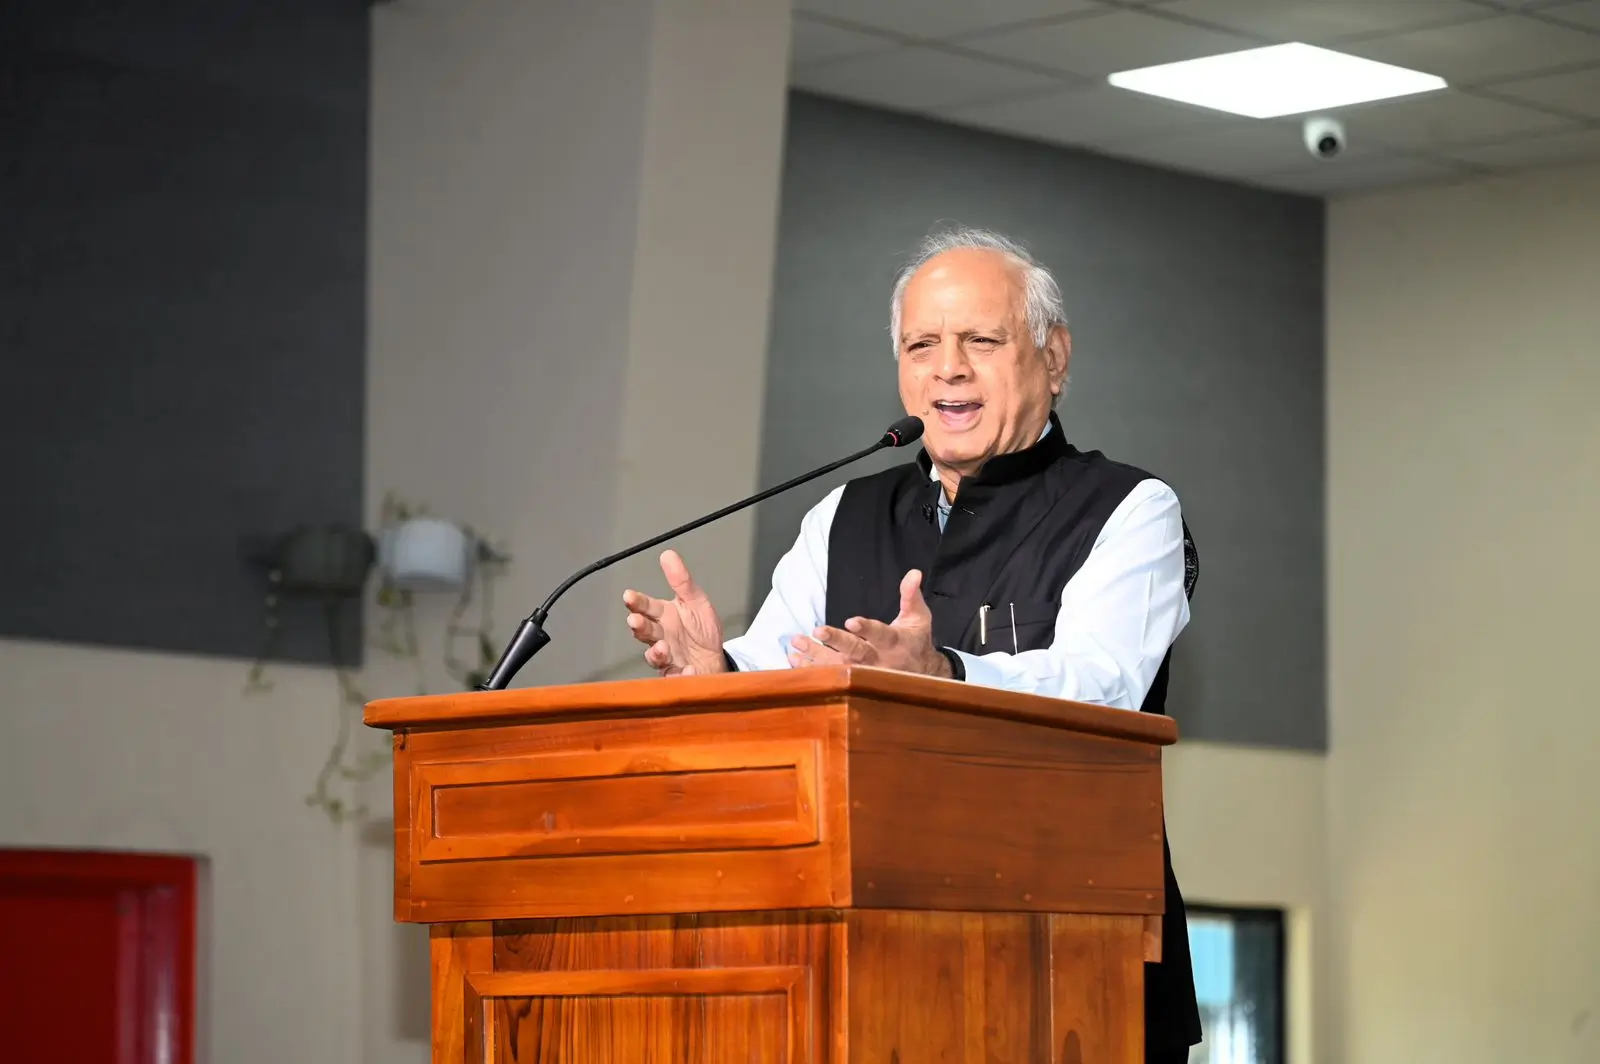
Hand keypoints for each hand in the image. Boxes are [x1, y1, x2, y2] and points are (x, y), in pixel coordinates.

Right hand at [622, 550, 728, 676]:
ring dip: (656, 652)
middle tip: (636, 622)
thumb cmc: (701, 631)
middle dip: (639, 627)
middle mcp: (661, 636)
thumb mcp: (695, 601)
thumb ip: (681, 581)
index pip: (646, 607)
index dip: (637, 602)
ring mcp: (667, 657)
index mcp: (663, 616)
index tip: (629, 596)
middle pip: (645, 631)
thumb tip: (668, 555)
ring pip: (654, 656)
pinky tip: (689, 670)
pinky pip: (676, 677)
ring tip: (663, 647)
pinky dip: (681, 675)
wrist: (715, 659)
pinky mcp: (676, 675)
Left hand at [787, 569, 951, 677]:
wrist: (921, 676)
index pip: (881, 635)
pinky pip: (830, 678)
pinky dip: (811, 670)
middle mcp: (879, 661)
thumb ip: (911, 595)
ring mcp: (864, 675)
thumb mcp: (919, 617)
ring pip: (838, 667)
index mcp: (895, 643)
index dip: (867, 629)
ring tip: (796, 644)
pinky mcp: (853, 682)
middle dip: (836, 643)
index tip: (851, 621)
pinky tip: (794, 659)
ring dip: (816, 656)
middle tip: (817, 631)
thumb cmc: (915, 641)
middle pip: (856, 653)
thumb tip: (914, 573)